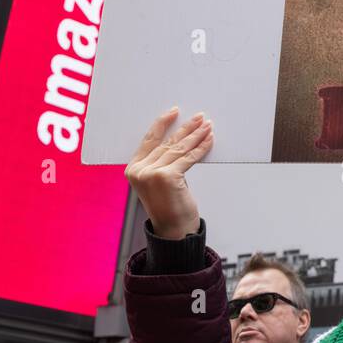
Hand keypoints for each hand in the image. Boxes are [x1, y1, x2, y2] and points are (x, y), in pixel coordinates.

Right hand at [126, 108, 214, 239]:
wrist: (174, 230)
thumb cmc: (169, 206)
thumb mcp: (158, 182)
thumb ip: (161, 162)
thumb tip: (181, 138)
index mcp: (133, 169)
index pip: (149, 140)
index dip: (163, 124)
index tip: (175, 111)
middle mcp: (139, 170)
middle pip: (167, 142)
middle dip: (186, 128)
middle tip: (200, 117)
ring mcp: (152, 174)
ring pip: (178, 148)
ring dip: (196, 135)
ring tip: (208, 125)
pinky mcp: (168, 177)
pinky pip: (188, 157)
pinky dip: (201, 148)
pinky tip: (209, 140)